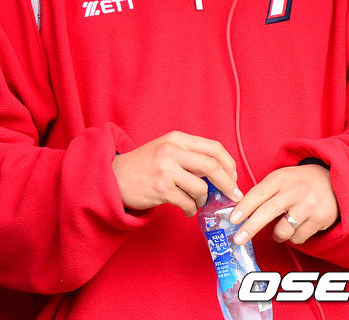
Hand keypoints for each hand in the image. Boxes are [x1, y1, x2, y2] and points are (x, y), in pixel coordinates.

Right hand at [112, 131, 241, 216]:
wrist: (115, 176)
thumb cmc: (144, 165)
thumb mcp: (167, 149)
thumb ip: (190, 156)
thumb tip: (221, 175)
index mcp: (178, 138)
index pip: (214, 148)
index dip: (229, 164)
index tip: (233, 178)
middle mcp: (173, 150)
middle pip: (212, 166)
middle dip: (227, 184)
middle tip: (233, 196)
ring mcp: (166, 169)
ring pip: (201, 188)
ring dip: (204, 200)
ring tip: (198, 203)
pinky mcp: (161, 188)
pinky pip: (187, 202)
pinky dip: (192, 210)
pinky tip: (187, 210)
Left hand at [230, 164, 338, 244]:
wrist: (333, 180)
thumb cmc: (299, 182)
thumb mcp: (281, 178)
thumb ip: (265, 191)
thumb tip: (241, 212)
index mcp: (280, 178)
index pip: (258, 193)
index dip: (244, 207)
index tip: (232, 219)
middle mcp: (294, 190)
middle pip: (268, 211)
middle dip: (251, 227)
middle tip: (238, 239)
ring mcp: (308, 205)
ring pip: (283, 230)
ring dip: (277, 234)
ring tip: (280, 228)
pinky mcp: (320, 218)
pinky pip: (298, 238)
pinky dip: (293, 237)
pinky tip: (297, 226)